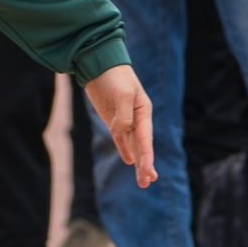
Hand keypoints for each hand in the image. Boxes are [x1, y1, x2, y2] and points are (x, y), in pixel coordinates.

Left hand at [84, 64, 156, 188]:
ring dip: (138, 162)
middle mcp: (138, 118)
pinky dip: (125, 150)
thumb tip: (122, 132)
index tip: (148, 172)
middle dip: (146, 165)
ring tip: (143, 181)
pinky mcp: (113, 119)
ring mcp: (126, 119)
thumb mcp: (122, 93)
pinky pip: (121, 138)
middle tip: (147, 182)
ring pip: (133, 145)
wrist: (99, 64)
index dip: (146, 157)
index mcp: (144, 111)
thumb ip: (123, 115)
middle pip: (143, 146)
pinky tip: (130, 162)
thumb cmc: (114, 75)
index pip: (146, 139)